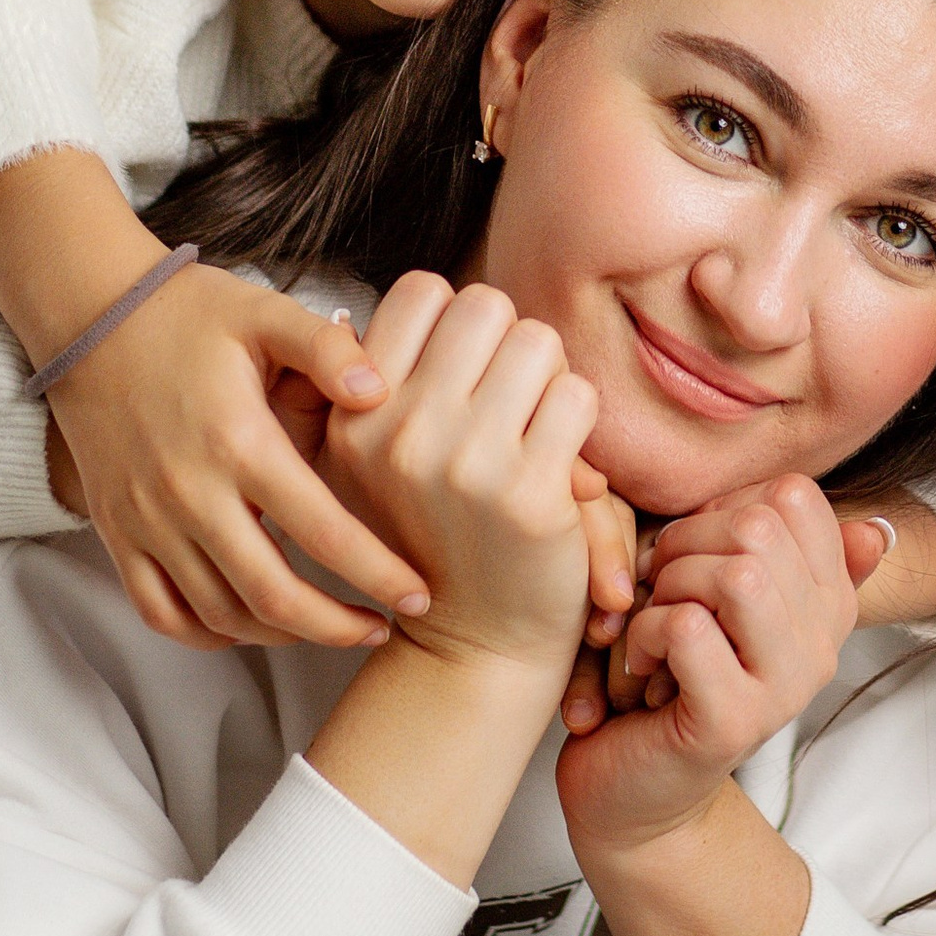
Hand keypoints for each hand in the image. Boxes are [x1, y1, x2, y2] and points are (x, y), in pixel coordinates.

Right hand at [45, 262, 428, 649]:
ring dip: (280, 634)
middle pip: (272, 595)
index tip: (416, 594)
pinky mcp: (117, 533)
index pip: (321, 531)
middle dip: (335, 626)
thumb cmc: (189, 312)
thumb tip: (380, 392)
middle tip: (383, 629)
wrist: (91, 318)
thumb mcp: (264, 312)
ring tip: (328, 626)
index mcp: (239, 441)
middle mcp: (190, 494)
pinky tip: (250, 624)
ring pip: (219, 614)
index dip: (377, 572)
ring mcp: (148, 521)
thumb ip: (325, 348)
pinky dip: (208, 633)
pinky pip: (161, 611)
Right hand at [324, 272, 597, 677]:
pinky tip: (559, 463)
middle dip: (507, 342)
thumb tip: (379, 313)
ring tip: (531, 430)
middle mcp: (398, 433)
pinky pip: (578, 396)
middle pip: (485, 305)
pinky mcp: (528, 492)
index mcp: (356, 415)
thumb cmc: (437, 532)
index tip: (461, 375)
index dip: (455, 323)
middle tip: (506, 400)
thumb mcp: (376, 460)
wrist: (476, 645)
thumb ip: (379, 381)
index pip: (421, 290)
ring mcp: (463, 462)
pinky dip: (580, 421)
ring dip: (548, 379)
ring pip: (537, 341)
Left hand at [562, 482, 885, 733]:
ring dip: (670, 584)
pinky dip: (645, 630)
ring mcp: (785, 688)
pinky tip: (642, 661)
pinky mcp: (735, 723)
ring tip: (656, 619)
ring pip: (734, 573)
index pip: (795, 495)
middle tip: (662, 583)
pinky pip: (687, 626)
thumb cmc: (678, 671)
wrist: (641, 786)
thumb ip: (790, 552)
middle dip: (688, 539)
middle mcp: (822, 644)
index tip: (699, 549)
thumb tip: (878, 533)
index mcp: (829, 601)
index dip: (728, 504)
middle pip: (759, 526)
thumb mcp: (732, 598)